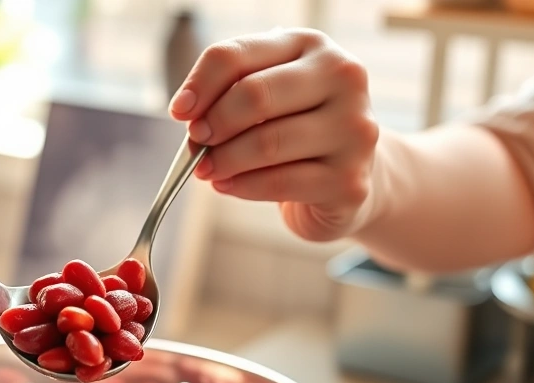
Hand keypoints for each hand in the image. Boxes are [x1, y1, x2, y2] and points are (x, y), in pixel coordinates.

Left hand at [170, 29, 379, 240]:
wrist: (346, 172)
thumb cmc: (294, 126)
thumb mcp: (265, 95)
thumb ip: (229, 93)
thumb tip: (188, 113)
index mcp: (311, 45)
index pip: (238, 54)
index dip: (200, 84)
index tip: (179, 111)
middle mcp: (342, 78)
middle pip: (255, 95)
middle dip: (214, 124)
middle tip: (196, 142)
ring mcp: (353, 129)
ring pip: (267, 143)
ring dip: (223, 160)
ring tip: (206, 169)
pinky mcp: (349, 179)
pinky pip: (280, 182)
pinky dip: (242, 186)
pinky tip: (227, 185)